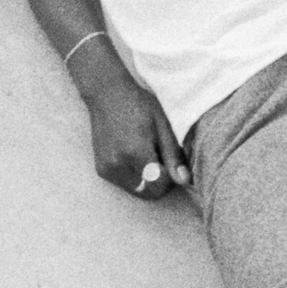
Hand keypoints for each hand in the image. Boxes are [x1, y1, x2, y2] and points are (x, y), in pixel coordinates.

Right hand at [82, 63, 190, 200]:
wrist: (107, 95)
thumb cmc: (139, 105)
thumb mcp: (162, 125)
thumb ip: (173, 156)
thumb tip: (185, 181)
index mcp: (136, 153)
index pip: (159, 187)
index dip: (170, 178)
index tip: (171, 161)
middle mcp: (118, 165)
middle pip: (148, 193)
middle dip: (160, 182)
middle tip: (161, 157)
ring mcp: (107, 169)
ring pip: (136, 190)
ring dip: (147, 180)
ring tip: (147, 153)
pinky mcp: (101, 170)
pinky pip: (124, 184)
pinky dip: (134, 176)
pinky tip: (134, 154)